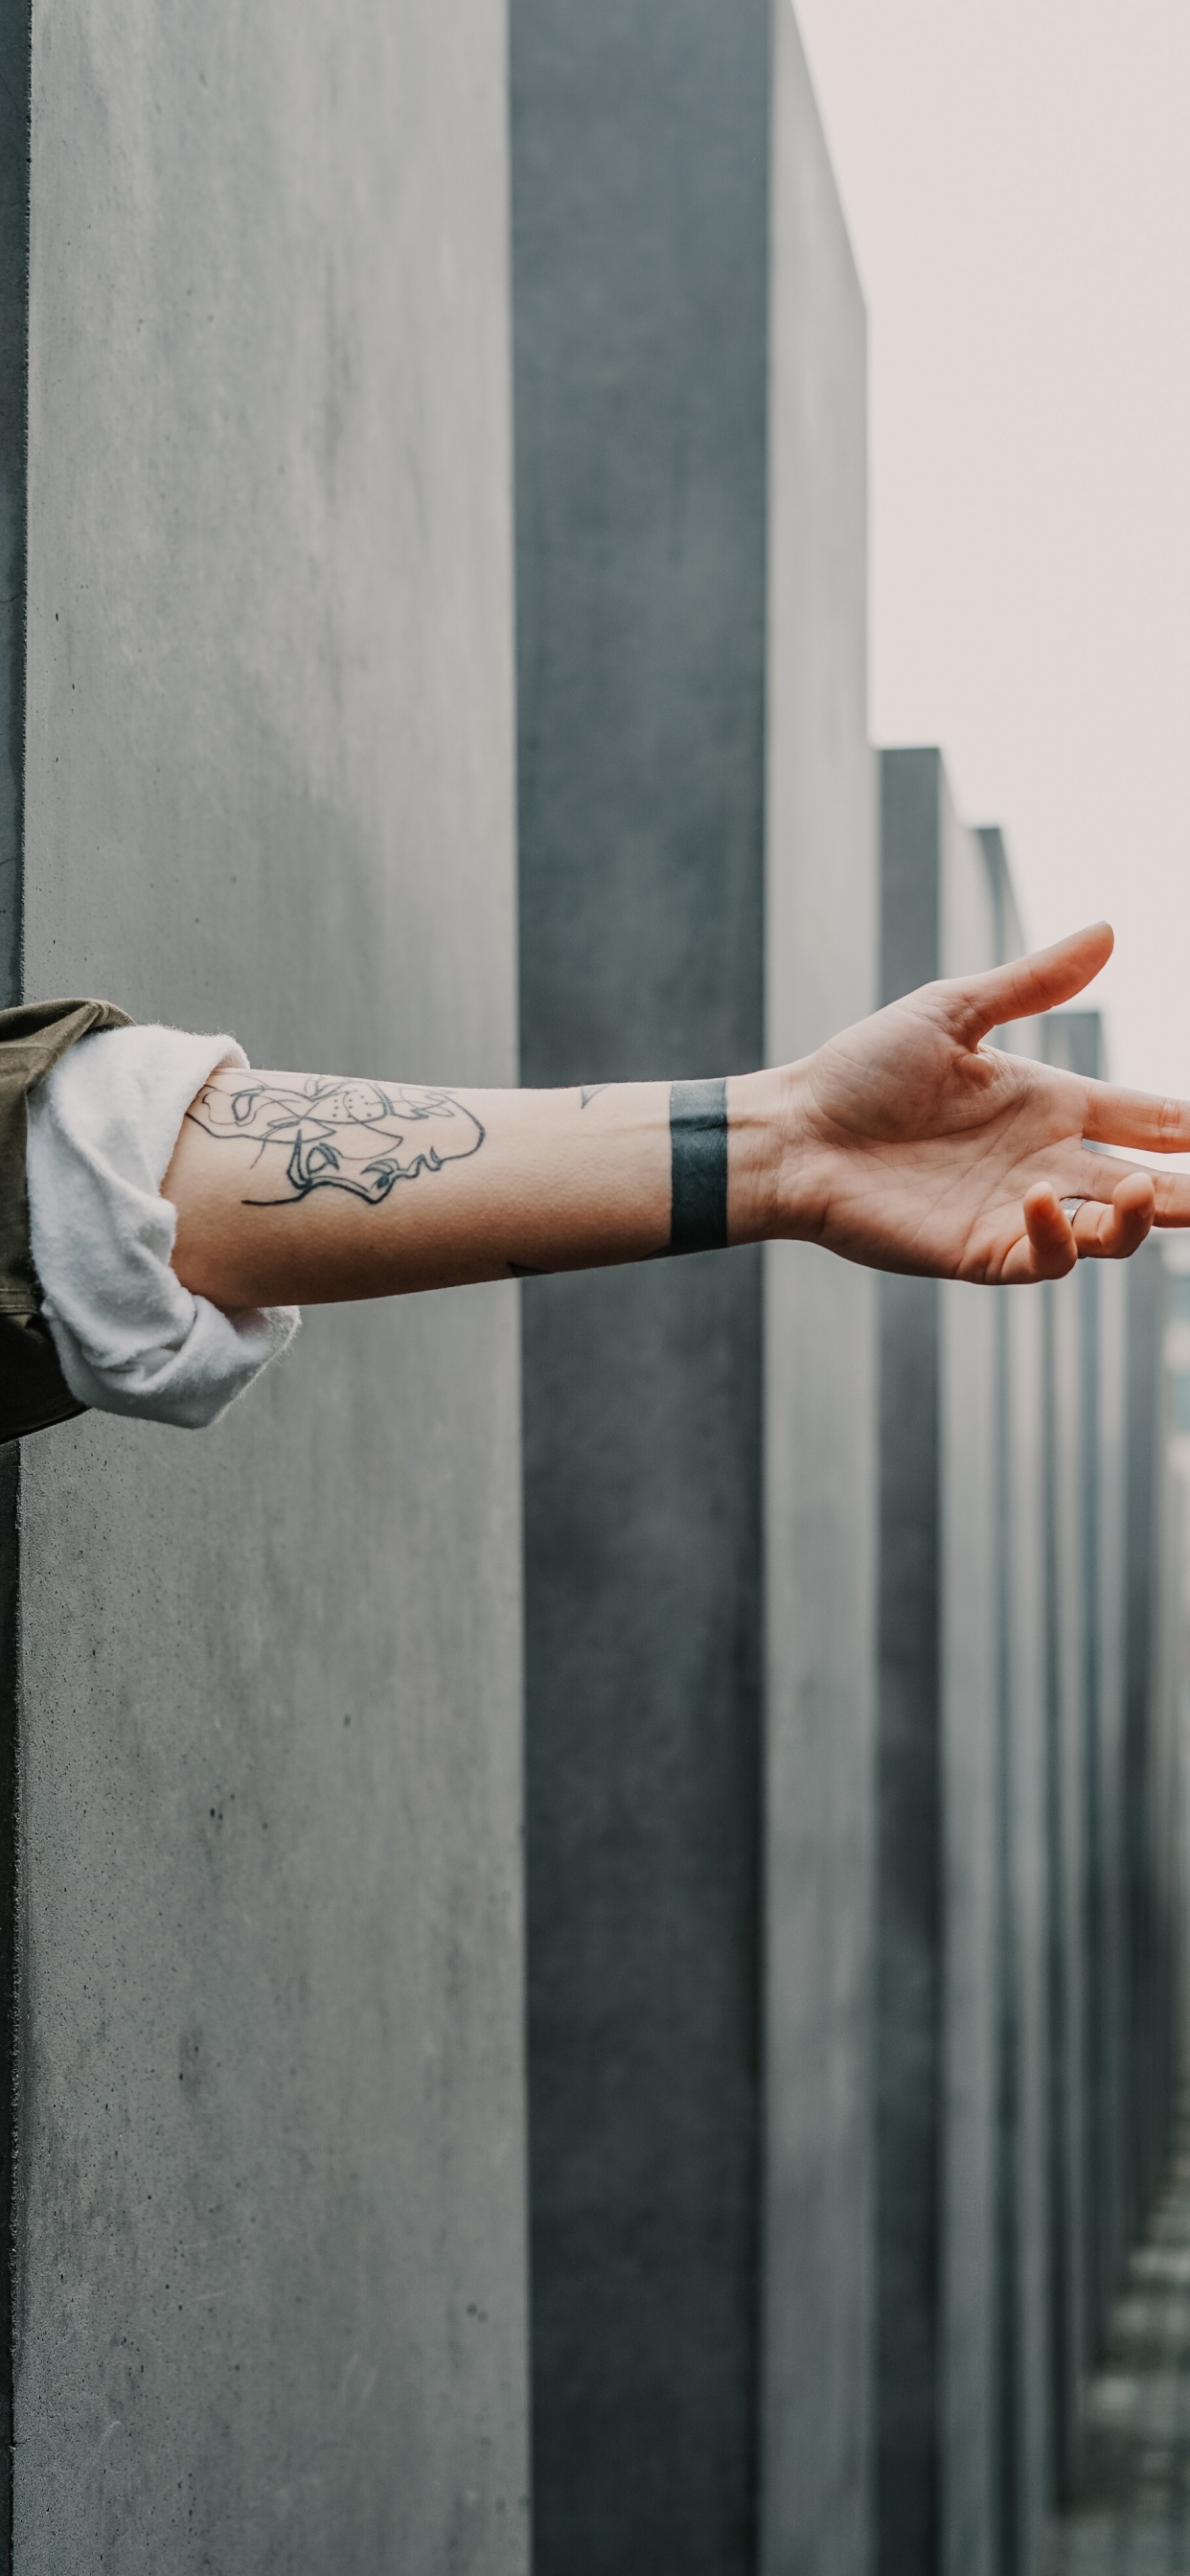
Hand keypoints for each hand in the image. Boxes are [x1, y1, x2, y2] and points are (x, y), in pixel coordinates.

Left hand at [781, 923, 1189, 1283]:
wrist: (794, 1132)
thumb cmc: (862, 1070)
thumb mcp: (953, 1012)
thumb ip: (1032, 983)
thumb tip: (1108, 931)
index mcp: (1049, 1102)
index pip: (1144, 1117)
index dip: (1187, 1125)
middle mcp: (1044, 1161)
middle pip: (1145, 1184)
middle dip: (1189, 1190)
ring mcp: (1016, 1211)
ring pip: (1111, 1232)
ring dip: (1138, 1217)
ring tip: (1138, 1189)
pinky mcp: (981, 1251)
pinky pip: (1045, 1261)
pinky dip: (1057, 1237)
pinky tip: (1036, 1199)